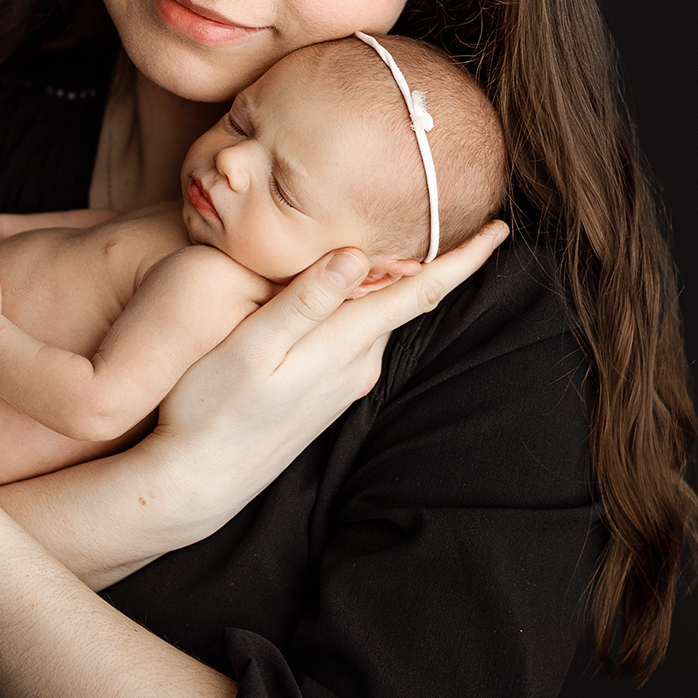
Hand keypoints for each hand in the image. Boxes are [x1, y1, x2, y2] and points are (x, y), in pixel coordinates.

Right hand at [145, 219, 510, 524]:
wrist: (196, 481)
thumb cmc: (210, 409)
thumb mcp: (249, 347)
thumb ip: (302, 301)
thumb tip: (354, 256)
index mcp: (342, 347)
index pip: (417, 293)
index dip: (462, 260)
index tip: (501, 230)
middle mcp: (356, 367)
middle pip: (403, 300)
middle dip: (430, 262)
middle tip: (454, 216)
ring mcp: (343, 385)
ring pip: (378, 318)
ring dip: (391, 285)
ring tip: (395, 245)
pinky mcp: (326, 396)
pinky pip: (358, 338)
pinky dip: (364, 308)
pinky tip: (348, 295)